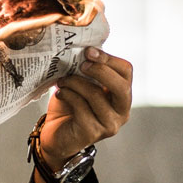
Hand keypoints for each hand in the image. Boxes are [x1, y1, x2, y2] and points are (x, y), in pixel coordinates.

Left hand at [40, 47, 132, 164]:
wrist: (56, 135)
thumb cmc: (70, 106)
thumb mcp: (82, 84)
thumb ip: (87, 69)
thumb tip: (82, 47)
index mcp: (122, 95)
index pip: (126, 72)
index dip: (109, 59)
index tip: (88, 50)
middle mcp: (121, 112)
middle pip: (121, 86)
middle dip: (100, 70)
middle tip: (81, 63)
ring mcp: (109, 124)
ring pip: (96, 96)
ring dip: (76, 83)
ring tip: (62, 80)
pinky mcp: (92, 133)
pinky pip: (81, 108)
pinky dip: (68, 96)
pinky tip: (60, 93)